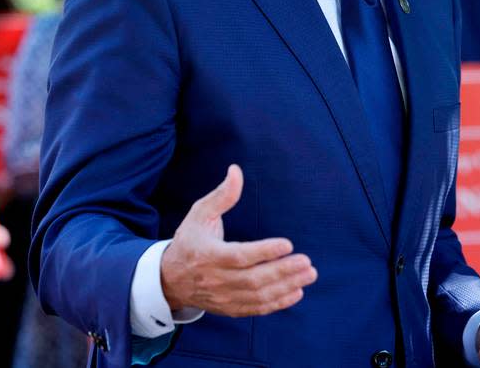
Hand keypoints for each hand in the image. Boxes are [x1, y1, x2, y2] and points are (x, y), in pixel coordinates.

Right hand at [160, 164, 316, 316]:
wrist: (171, 279)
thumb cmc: (190, 240)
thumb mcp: (199, 213)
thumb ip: (221, 195)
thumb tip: (236, 170)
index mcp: (208, 255)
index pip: (239, 256)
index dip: (264, 252)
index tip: (287, 244)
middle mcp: (216, 279)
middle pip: (253, 279)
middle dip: (283, 271)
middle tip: (308, 262)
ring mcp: (223, 297)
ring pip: (258, 296)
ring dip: (286, 287)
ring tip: (309, 275)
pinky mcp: (230, 308)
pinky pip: (256, 309)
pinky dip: (278, 303)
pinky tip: (297, 292)